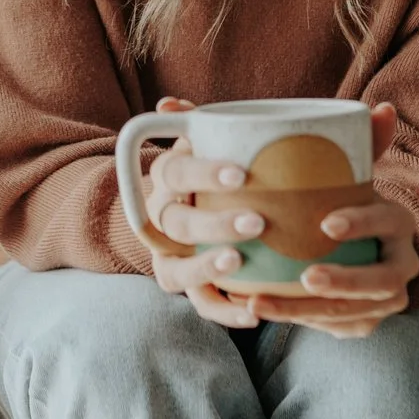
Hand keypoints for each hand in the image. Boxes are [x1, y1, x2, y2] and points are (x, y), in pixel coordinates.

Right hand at [138, 98, 268, 327]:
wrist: (197, 206)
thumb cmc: (221, 167)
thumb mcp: (215, 140)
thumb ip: (216, 121)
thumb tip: (171, 104)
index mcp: (168, 175)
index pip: (174, 171)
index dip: (202, 172)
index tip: (240, 173)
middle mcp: (161, 216)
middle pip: (175, 222)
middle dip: (213, 224)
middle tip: (257, 222)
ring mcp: (169, 255)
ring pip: (175, 269)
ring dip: (205, 268)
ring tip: (240, 264)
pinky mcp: (186, 285)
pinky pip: (199, 304)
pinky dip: (223, 312)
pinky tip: (253, 313)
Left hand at [245, 102, 416, 337]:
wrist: (361, 245)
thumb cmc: (344, 200)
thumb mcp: (350, 173)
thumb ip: (359, 143)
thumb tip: (382, 106)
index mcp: (399, 221)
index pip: (387, 221)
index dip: (361, 222)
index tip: (324, 222)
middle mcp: (404, 264)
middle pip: (380, 280)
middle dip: (343, 281)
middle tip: (304, 276)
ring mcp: (387, 300)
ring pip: (354, 312)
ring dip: (306, 310)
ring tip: (262, 304)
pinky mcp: (365, 322)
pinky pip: (336, 327)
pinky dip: (300, 322)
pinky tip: (261, 312)